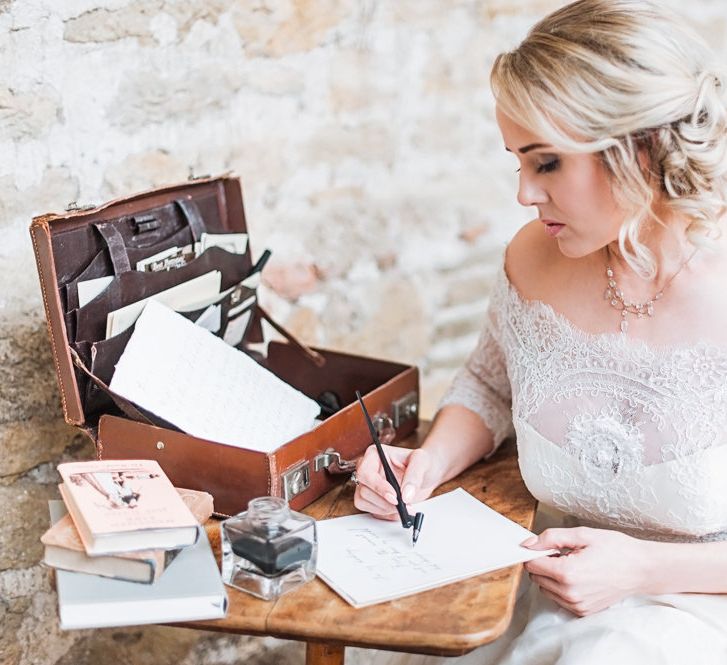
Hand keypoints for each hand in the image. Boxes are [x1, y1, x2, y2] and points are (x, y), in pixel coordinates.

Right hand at [353, 445, 440, 519]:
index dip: (377, 486)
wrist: (427, 474)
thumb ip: (414, 477)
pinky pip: (371, 511)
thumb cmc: (422, 463)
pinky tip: (398, 510)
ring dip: (384, 509)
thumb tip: (405, 495)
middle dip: (384, 501)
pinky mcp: (372, 499)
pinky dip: (386, 514)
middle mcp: (368, 469)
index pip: (366, 472)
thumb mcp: (422, 462)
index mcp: (375, 455)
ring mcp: (369, 485)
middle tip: (403, 505)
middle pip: (363, 490)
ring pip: (363, 502)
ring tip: (404, 506)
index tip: (394, 497)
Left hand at [522, 526, 649, 616]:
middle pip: (536, 577)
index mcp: (567, 573)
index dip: (535, 552)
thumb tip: (529, 544)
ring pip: (545, 589)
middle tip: (564, 553)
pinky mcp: (582, 611)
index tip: (544, 546)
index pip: (531, 564)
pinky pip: (558, 599)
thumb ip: (551, 537)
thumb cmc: (616, 549)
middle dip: (544, 563)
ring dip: (552, 576)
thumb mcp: (582, 534)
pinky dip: (561, 587)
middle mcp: (570, 593)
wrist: (642, 569)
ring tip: (573, 564)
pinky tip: (578, 577)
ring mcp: (577, 605)